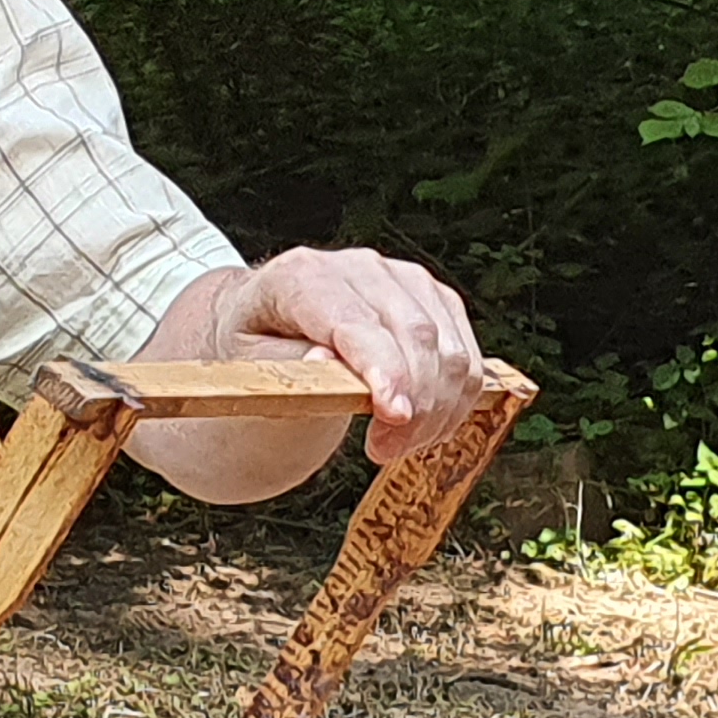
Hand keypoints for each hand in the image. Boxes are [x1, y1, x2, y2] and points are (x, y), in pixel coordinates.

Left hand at [212, 245, 489, 465]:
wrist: (271, 321)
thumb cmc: (257, 346)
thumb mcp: (251, 365)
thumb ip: (289, 366)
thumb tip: (328, 362)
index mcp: (302, 276)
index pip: (355, 321)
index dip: (383, 368)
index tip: (394, 415)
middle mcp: (359, 267)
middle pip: (414, 334)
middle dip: (414, 405)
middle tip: (384, 450)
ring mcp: (403, 279)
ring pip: (450, 348)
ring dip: (437, 409)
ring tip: (399, 444)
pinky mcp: (434, 298)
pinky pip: (466, 355)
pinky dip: (455, 400)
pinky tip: (423, 426)